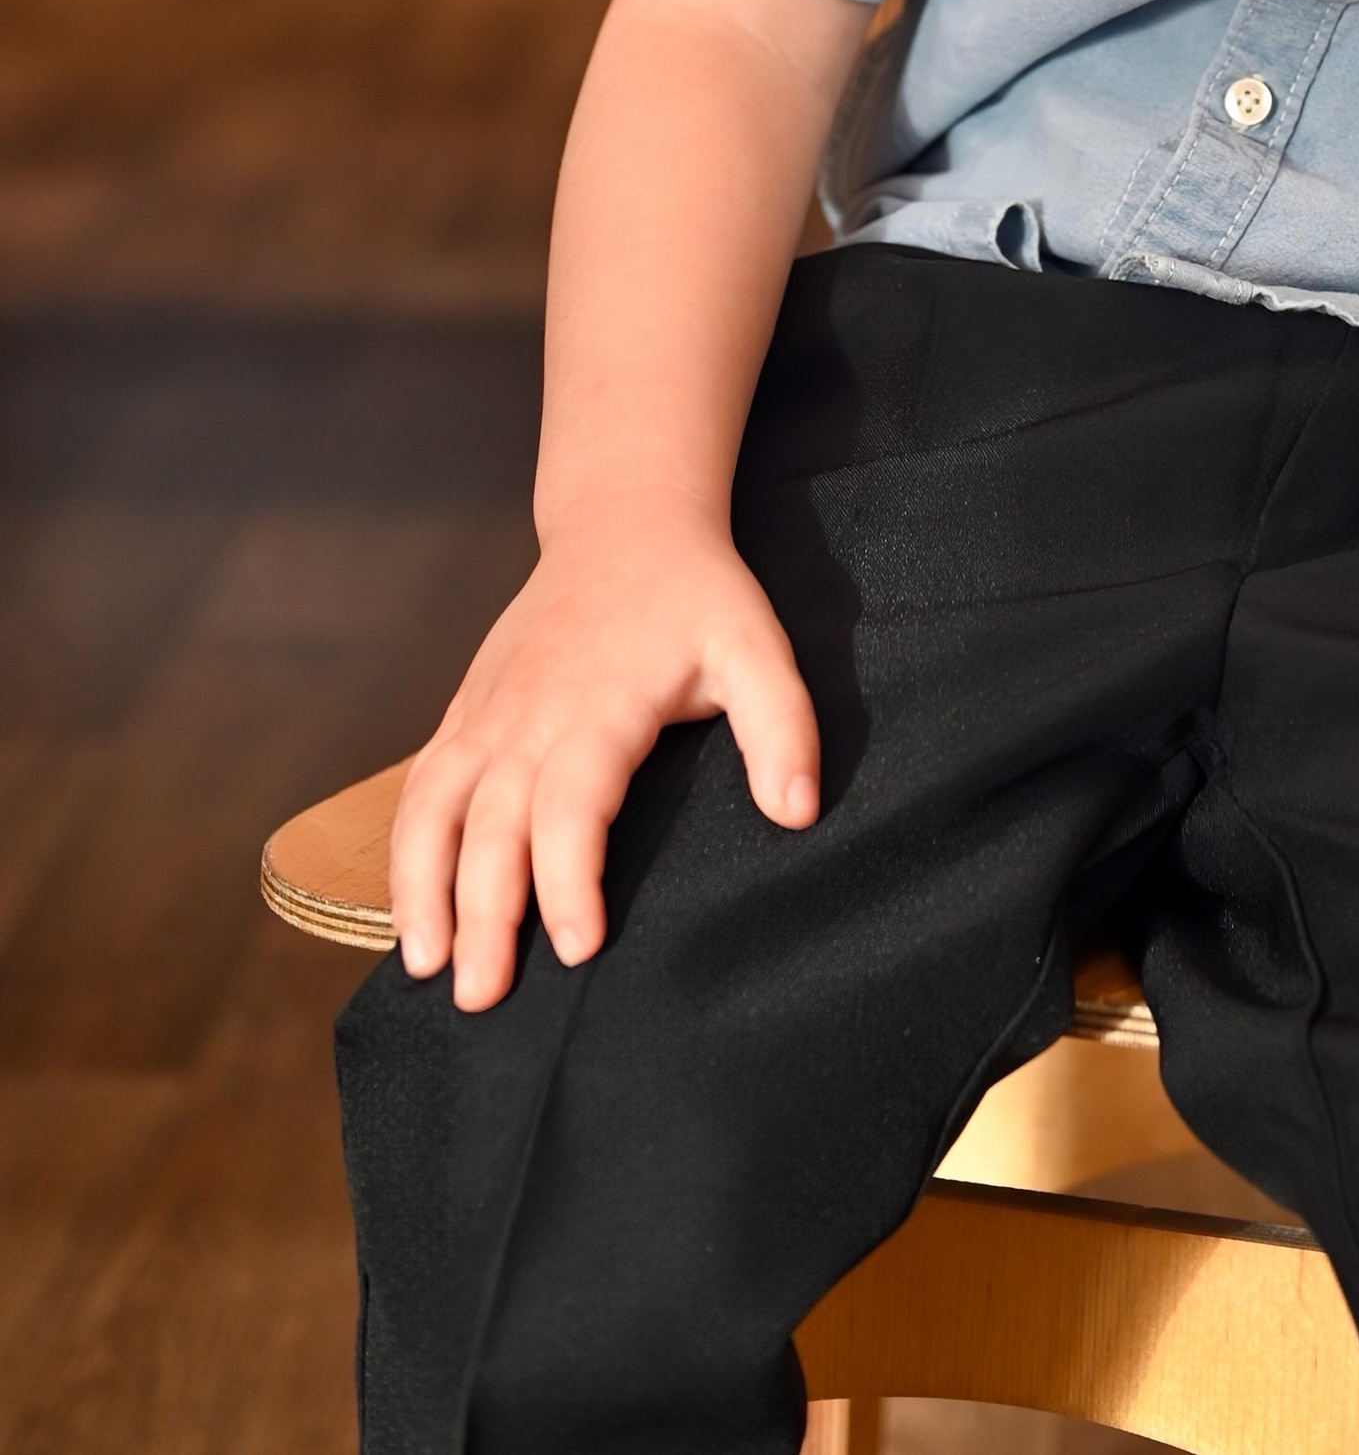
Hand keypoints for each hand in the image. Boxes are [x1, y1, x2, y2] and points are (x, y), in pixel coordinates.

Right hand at [387, 495, 819, 1010]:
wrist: (623, 519)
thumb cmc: (695, 594)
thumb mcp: (757, 647)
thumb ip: (782, 728)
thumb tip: (798, 812)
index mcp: (600, 705)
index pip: (572, 804)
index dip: (569, 878)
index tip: (578, 948)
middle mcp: (529, 713)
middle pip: (492, 823)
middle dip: (482, 913)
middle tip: (481, 996)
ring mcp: (487, 711)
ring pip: (435, 806)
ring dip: (422, 886)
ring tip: (425, 965)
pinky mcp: (464, 709)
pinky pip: (421, 785)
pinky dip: (404, 848)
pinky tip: (409, 908)